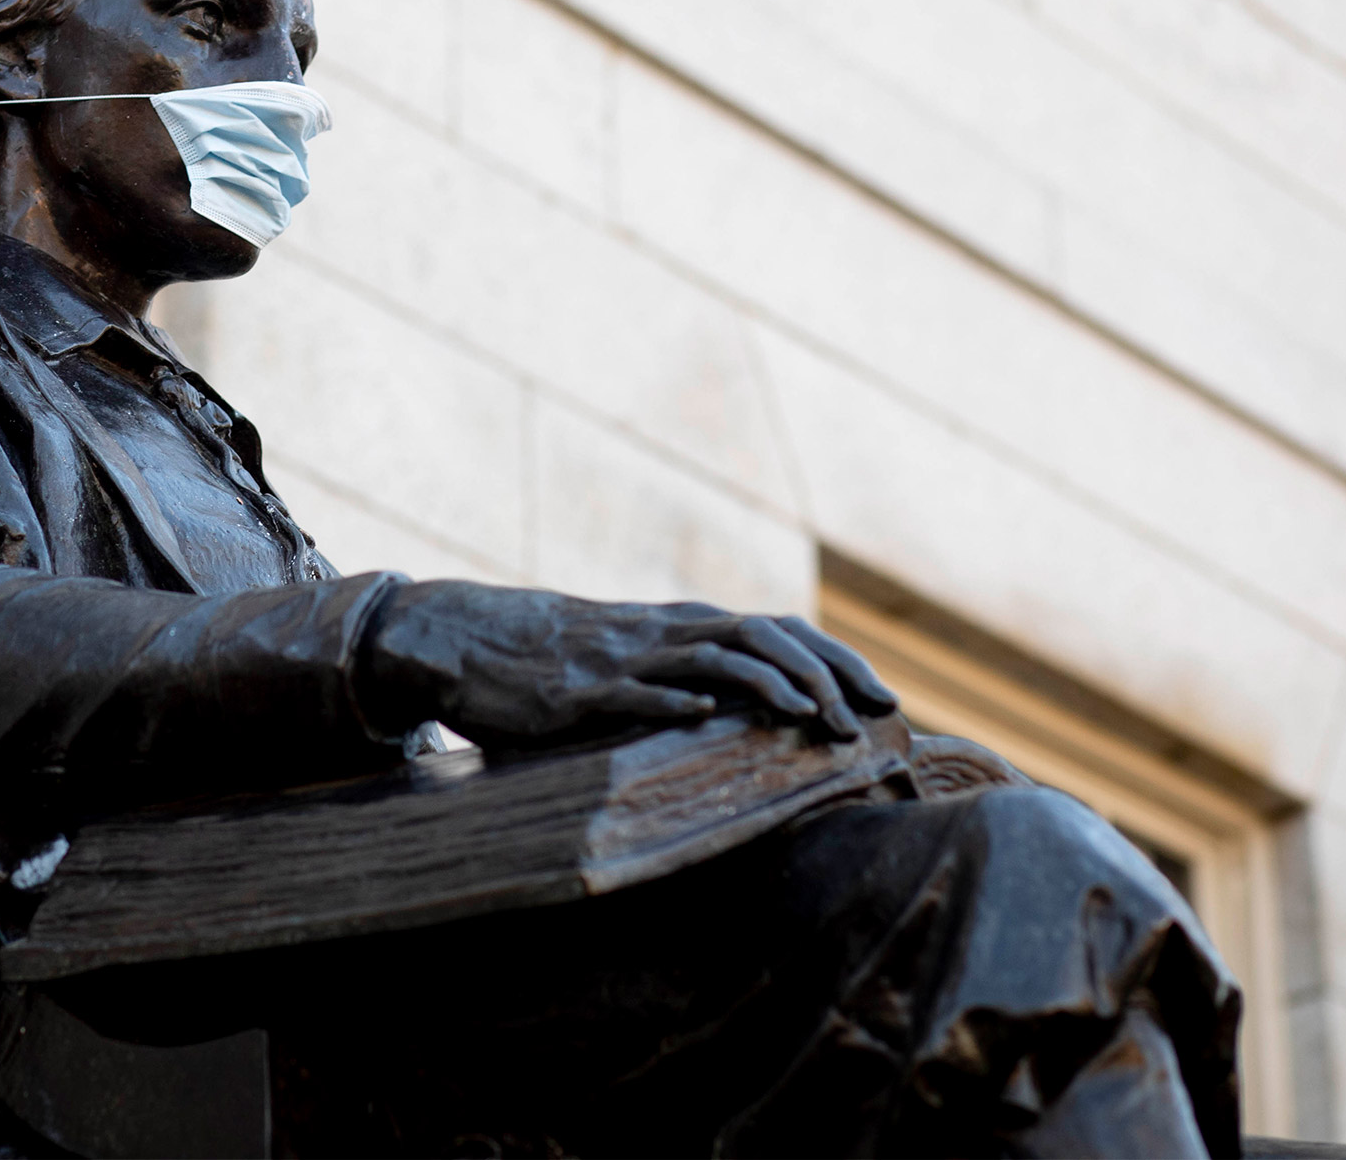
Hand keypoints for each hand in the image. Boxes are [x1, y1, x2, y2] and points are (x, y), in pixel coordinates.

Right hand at [358, 582, 898, 747]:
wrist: (464, 638)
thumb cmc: (547, 657)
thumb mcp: (623, 658)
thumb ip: (676, 673)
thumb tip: (737, 713)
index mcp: (676, 627)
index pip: (775, 630)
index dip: (834, 659)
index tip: (881, 696)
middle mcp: (660, 633)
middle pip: (762, 636)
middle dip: (822, 672)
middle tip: (868, 715)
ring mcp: (620, 659)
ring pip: (711, 656)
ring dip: (768, 685)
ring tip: (812, 718)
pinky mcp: (577, 690)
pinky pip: (632, 690)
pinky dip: (671, 698)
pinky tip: (706, 715)